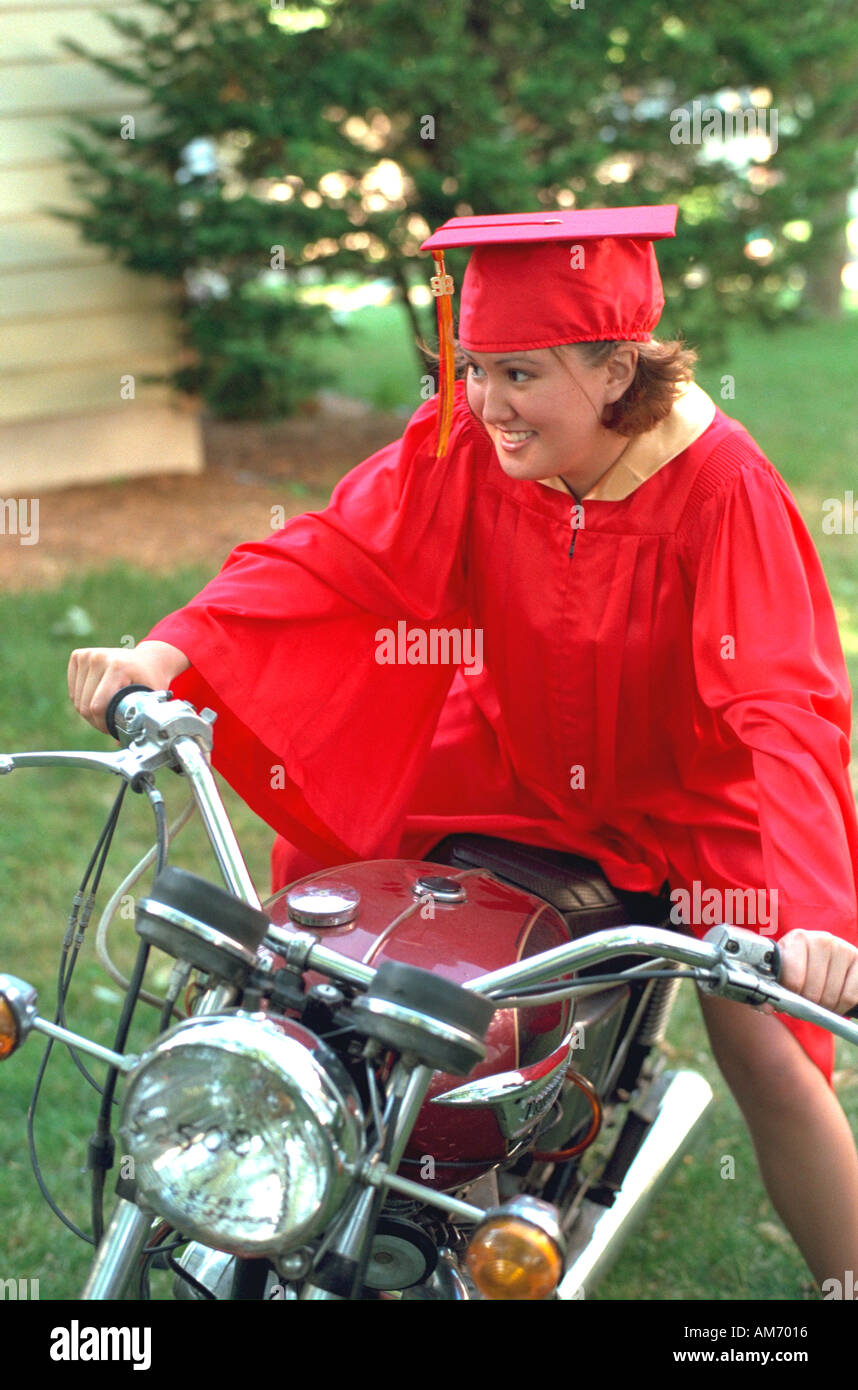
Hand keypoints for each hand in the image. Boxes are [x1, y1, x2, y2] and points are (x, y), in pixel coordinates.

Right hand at [67, 642, 190, 734]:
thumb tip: (120, 744)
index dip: (103, 724)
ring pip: (76, 699)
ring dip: (89, 712)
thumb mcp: (152, 699)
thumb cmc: (151, 680)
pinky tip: (97, 697)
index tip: (114, 727)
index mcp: (118, 667)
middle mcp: (99, 657)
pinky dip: (82, 699)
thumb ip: (138, 721)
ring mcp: (88, 655)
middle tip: (110, 722)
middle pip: (84, 704)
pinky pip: (73, 690)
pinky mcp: (79, 656)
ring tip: (106, 710)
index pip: (97, 706)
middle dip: (96, 720)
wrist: (149, 659)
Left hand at [775, 929, 857, 1015]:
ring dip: (826, 1008)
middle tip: (807, 1002)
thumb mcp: (782, 975)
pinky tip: (836, 999)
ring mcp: (844, 949)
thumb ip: (771, 992)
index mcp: (797, 939)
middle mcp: (822, 940)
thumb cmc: (798, 970)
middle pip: (813, 992)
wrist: (821, 961)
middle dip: (809, 1005)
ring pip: (833, 997)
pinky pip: (851, 997)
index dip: (791, 997)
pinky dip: (843, 1006)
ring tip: (820, 1000)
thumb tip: (765, 1007)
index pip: (792, 980)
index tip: (790, 998)